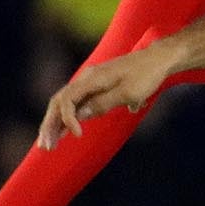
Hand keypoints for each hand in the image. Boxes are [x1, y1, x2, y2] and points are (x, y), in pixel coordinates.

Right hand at [37, 46, 174, 149]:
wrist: (159, 58)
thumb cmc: (146, 75)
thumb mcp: (128, 92)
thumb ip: (102, 103)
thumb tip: (79, 115)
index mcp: (91, 78)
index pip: (67, 100)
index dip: (67, 120)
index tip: (78, 136)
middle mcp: (87, 78)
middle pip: (59, 101)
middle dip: (50, 124)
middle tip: (45, 147)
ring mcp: (91, 81)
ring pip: (67, 102)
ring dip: (58, 123)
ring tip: (51, 142)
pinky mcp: (98, 85)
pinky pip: (78, 101)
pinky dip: (70, 117)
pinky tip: (68, 131)